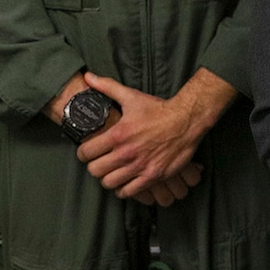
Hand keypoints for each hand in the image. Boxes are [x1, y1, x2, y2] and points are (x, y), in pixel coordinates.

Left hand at [79, 69, 233, 200]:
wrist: (186, 120)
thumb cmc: (158, 110)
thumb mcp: (131, 96)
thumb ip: (107, 87)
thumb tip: (88, 77)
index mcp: (118, 134)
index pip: (86, 152)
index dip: (83, 152)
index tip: (87, 151)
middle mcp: (126, 153)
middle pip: (95, 171)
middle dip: (94, 166)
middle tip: (99, 162)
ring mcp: (139, 166)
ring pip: (109, 183)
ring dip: (108, 178)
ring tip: (112, 172)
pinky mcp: (152, 176)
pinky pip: (128, 192)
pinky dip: (124, 189)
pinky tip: (125, 182)